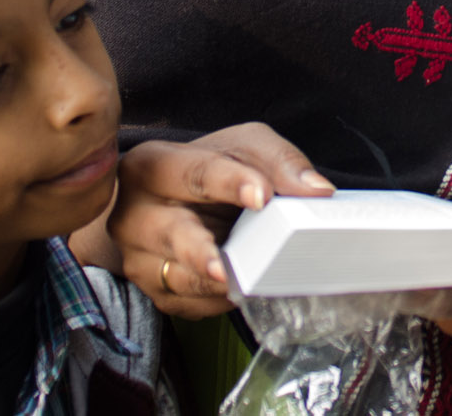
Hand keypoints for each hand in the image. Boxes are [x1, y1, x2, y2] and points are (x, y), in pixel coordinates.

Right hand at [109, 123, 333, 318]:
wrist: (175, 201)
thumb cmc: (210, 169)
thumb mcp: (244, 147)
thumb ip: (279, 162)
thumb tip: (317, 191)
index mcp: (152, 165)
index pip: (194, 174)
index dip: (230, 183)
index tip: (263, 196)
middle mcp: (134, 213)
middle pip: (174, 234)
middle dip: (203, 252)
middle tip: (229, 266)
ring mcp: (138, 256)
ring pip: (178, 277)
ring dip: (218, 284)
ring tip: (250, 283)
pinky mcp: (153, 289)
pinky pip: (186, 303)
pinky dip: (217, 302)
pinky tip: (240, 291)